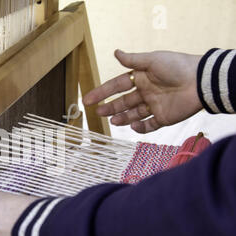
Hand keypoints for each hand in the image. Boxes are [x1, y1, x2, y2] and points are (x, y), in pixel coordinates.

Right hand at [83, 49, 202, 132]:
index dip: (102, 92)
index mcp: (141, 77)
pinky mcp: (164, 118)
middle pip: (123, 102)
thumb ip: (132, 60)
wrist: (201, 81)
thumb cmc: (177, 66)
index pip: (117, 86)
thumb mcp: (152, 60)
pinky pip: (150, 125)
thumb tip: (115, 52)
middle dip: (110, 107)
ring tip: (113, 121)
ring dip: (122, 118)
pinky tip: (133, 126)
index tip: (88, 100)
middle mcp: (146, 92)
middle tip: (99, 112)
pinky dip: (141, 128)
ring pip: (133, 114)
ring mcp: (155, 106)